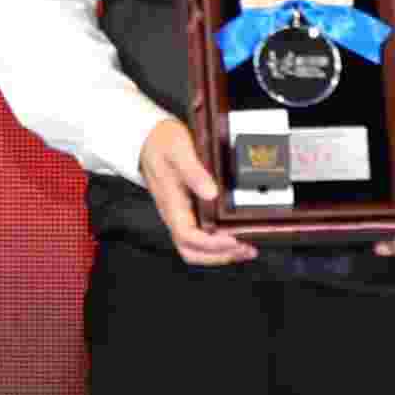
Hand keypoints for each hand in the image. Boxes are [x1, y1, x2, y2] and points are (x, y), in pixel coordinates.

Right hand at [129, 117, 249, 268]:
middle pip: (192, 251)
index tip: (234, 239)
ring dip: (221, 253)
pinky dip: (219, 242)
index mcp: (171, 204)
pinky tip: (234, 235)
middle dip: (220, 256)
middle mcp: (175, 214)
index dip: (213, 243)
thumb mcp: (179, 150)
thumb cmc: (161, 143)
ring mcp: (180, 214)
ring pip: (196, 248)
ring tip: (246, 248)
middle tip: (246, 249)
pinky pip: (201, 236)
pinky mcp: (187, 210)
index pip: (189, 237)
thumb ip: (194, 172)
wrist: (148, 138)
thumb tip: (211, 193)